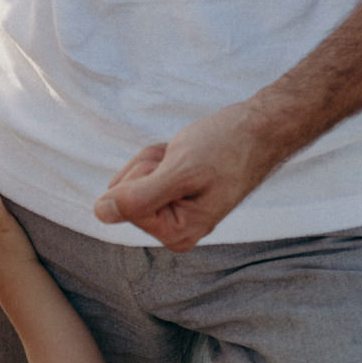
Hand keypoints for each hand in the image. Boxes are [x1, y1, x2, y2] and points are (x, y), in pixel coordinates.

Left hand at [93, 100, 290, 251]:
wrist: (260, 128)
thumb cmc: (227, 147)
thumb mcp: (179, 171)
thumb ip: (139, 197)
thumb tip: (101, 213)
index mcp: (177, 234)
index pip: (125, 205)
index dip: (146, 174)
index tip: (180, 165)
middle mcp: (174, 230)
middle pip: (126, 193)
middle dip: (149, 165)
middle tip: (184, 156)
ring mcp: (173, 213)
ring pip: (134, 179)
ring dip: (156, 158)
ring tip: (187, 154)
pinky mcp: (173, 195)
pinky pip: (146, 171)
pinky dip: (161, 155)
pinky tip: (185, 154)